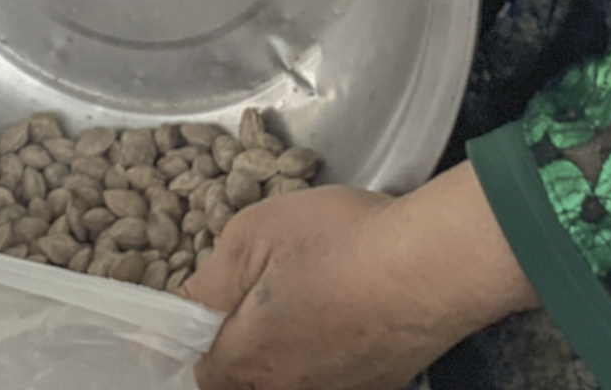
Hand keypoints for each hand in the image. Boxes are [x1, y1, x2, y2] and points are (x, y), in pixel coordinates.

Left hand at [183, 165, 537, 389]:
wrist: (431, 265)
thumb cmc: (334, 242)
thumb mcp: (252, 236)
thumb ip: (208, 283)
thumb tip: (179, 313)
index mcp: (248, 359)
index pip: (200, 373)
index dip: (192, 342)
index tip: (197, 314)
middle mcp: (288, 389)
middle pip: (245, 379)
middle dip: (239, 345)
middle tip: (252, 297)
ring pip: (291, 377)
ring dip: (286, 346)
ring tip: (302, 296)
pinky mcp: (378, 382)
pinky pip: (333, 371)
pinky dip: (328, 345)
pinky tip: (344, 307)